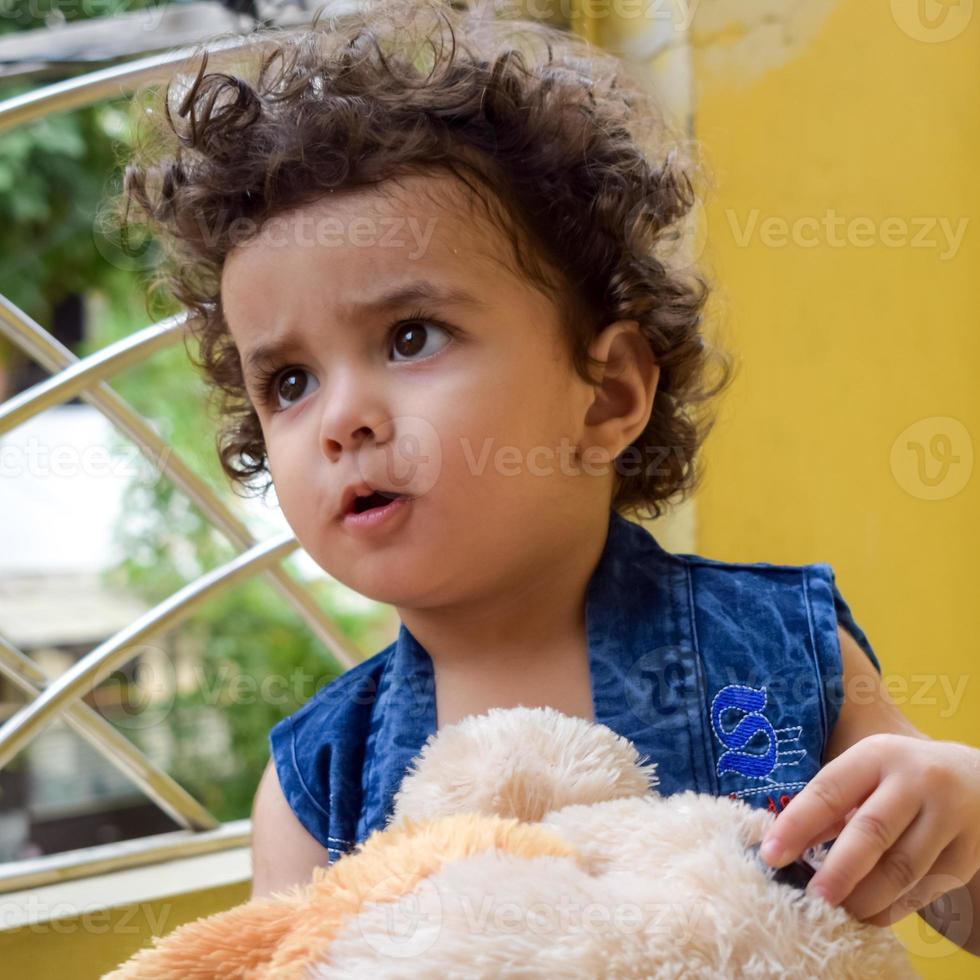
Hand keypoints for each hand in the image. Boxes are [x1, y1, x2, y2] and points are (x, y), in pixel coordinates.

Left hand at [758, 733, 979, 926]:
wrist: (977, 780)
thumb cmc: (899, 779)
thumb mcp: (865, 773)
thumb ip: (829, 806)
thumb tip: (782, 847)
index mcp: (876, 755)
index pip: (829, 791)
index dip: (796, 825)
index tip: (770, 856)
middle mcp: (915, 781)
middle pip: (871, 831)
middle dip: (837, 869)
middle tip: (811, 898)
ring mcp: (947, 817)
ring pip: (902, 867)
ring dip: (864, 896)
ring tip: (836, 912)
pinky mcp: (967, 854)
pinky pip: (926, 889)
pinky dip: (893, 908)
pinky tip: (869, 915)